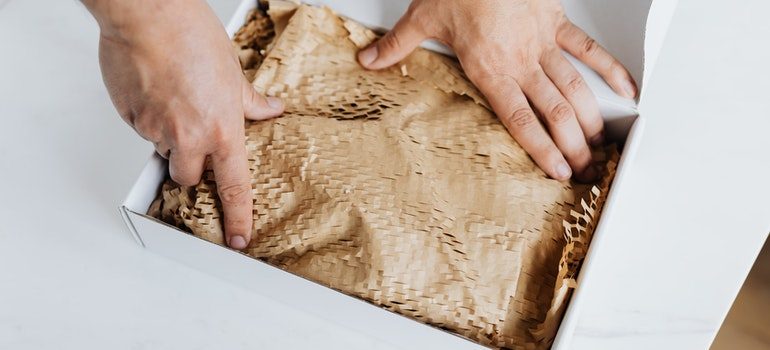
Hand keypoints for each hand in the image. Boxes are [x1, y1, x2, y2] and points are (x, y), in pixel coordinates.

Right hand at [83, 0, 283, 248]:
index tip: (238, 238)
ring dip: (168, 137)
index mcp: (222, 130)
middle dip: (190, 165)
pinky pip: (140, 129)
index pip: (234, 186)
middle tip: (192, 137)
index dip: (238, 216)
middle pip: (189, 177)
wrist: (150, 15)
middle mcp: (189, 137)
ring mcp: (156, 129)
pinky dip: (147, 115)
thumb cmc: (192, 35)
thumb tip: (270, 109)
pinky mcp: (130, 118)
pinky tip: (154, 89)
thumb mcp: (233, 71)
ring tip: (173, 98)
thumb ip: (250, 101)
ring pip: (162, 150)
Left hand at [358, 0, 636, 181]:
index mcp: (490, 69)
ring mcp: (542, 42)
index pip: (520, 120)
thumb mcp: (422, 17)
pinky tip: (625, 88)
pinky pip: (587, 48)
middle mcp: (521, 61)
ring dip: (590, 118)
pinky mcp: (556, 20)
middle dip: (573, 145)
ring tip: (600, 145)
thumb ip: (396, 46)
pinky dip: (609, 68)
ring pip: (574, 88)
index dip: (542, 150)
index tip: (558, 171)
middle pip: (554, 113)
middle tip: (585, 169)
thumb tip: (370, 60)